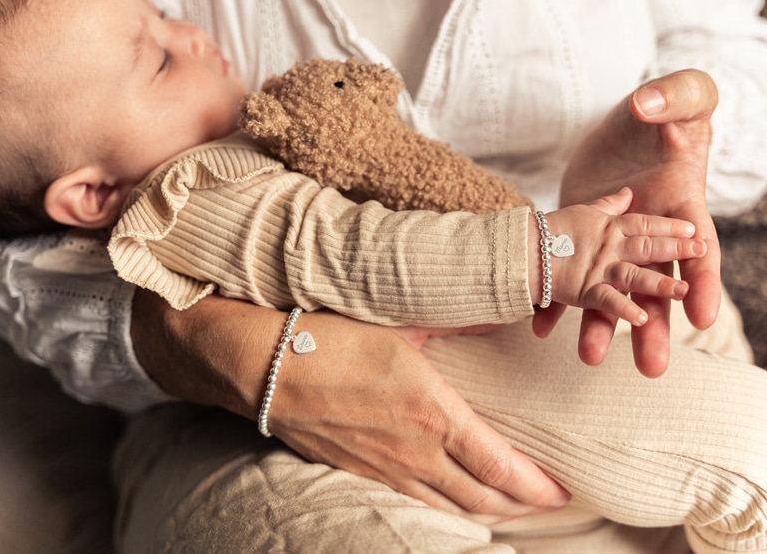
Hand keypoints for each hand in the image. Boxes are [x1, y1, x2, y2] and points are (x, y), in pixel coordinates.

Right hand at [132, 291, 569, 522]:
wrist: (263, 367)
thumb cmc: (329, 338)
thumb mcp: (399, 322)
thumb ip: (450, 325)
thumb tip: (489, 315)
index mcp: (434, 413)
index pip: (501, 466)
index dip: (539, 485)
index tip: (564, 487)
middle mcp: (415, 453)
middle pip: (484, 498)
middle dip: (523, 505)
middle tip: (548, 499)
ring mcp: (385, 470)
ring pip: (451, 508)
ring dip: (488, 512)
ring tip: (510, 506)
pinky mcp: (359, 472)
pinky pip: (415, 502)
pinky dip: (446, 507)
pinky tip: (451, 498)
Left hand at [538, 69, 718, 376]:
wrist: (622, 125)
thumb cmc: (664, 109)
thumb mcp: (684, 96)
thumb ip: (679, 99)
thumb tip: (656, 108)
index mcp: (681, 204)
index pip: (699, 248)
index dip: (702, 282)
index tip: (702, 316)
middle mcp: (650, 233)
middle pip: (656, 286)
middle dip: (655, 327)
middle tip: (652, 367)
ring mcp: (614, 240)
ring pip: (611, 289)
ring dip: (603, 324)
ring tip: (591, 357)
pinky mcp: (583, 239)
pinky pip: (569, 274)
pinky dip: (557, 299)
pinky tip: (542, 324)